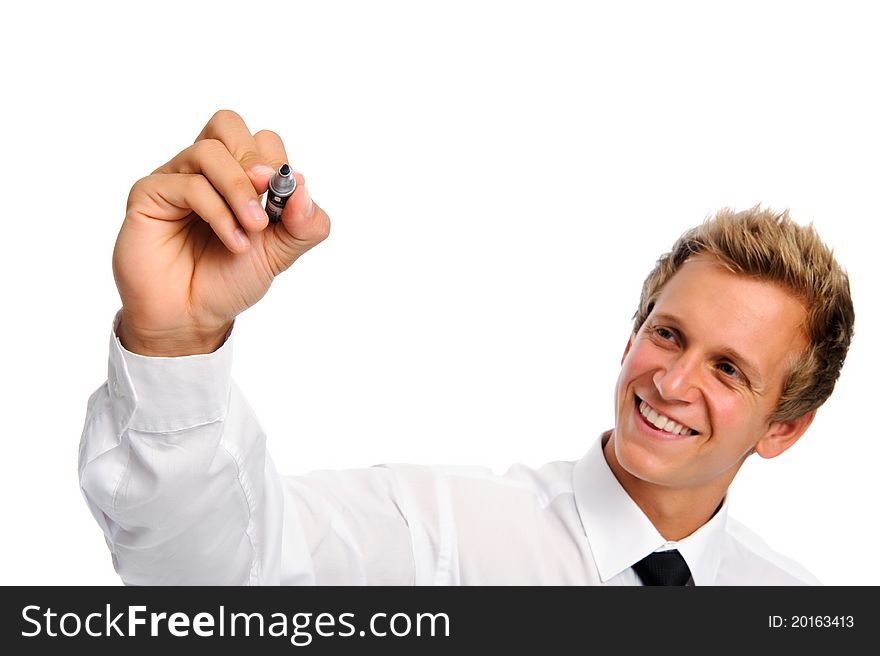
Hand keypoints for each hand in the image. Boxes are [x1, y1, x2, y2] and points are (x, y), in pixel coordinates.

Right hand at [112, 110, 330, 355]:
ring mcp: (175, 178)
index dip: (278, 164)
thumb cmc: (230, 280)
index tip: (286, 203)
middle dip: (255, 163)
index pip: (261, 139)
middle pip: (227, 124)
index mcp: (237, 175)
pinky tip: (233, 242)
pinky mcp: (149, 195)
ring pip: (208, 150)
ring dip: (239, 191)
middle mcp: (204, 170)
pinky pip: (188, 184)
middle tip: (267, 202)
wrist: (192, 317)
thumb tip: (304, 188)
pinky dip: (219, 213)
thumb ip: (305, 224)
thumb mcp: (282, 253)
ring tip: (253, 229)